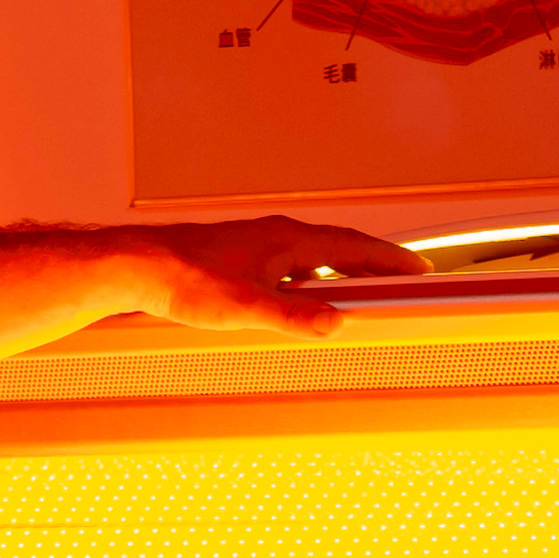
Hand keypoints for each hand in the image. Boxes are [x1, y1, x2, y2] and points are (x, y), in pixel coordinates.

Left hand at [132, 218, 423, 337]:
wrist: (139, 266)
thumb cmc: (183, 279)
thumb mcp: (244, 307)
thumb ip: (292, 316)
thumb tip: (334, 322)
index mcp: (288, 240)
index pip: (354, 246)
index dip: (389, 258)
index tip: (418, 269)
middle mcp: (279, 236)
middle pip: (342, 248)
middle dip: (376, 265)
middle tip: (404, 283)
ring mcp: (262, 244)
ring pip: (318, 256)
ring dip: (346, 271)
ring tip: (366, 293)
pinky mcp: (245, 257)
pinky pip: (296, 264)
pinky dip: (317, 278)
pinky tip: (309, 298)